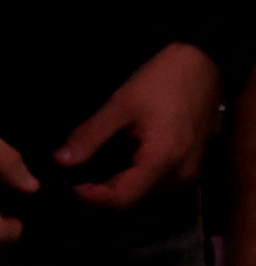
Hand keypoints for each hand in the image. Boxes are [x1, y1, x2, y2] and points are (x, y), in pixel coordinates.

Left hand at [59, 43, 226, 212]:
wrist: (202, 67)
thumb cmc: (162, 82)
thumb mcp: (119, 106)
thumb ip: (90, 136)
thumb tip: (61, 160)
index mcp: (162, 161)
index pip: (123, 198)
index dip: (92, 196)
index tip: (70, 182)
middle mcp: (179, 176)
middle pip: (133, 197)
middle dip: (102, 187)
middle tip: (78, 169)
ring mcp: (188, 172)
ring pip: (144, 190)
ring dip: (118, 180)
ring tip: (97, 159)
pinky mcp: (190, 165)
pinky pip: (157, 179)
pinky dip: (135, 172)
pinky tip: (120, 153)